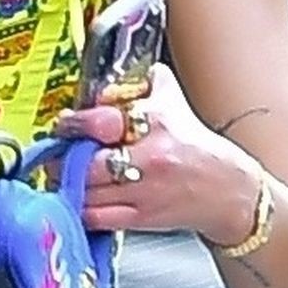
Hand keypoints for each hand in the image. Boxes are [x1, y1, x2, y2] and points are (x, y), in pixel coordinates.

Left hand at [54, 62, 261, 239]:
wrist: (230, 192)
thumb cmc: (199, 148)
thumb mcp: (176, 103)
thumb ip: (148, 81)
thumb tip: (118, 71)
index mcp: (157, 122)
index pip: (102, 120)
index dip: (75, 124)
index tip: (65, 124)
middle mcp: (150, 157)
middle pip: (87, 161)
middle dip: (64, 158)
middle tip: (58, 154)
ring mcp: (145, 190)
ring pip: (87, 191)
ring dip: (68, 183)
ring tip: (65, 174)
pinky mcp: (142, 217)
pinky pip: (97, 216)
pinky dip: (80, 208)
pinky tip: (78, 198)